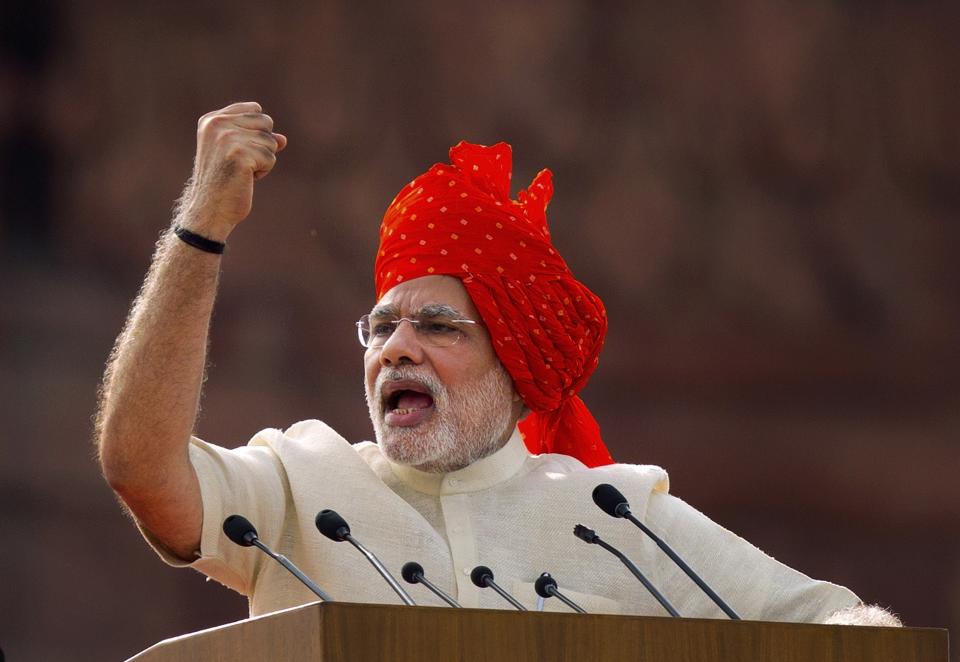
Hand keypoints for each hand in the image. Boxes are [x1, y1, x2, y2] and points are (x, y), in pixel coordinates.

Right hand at [178, 101, 287, 239]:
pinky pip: (271, 158)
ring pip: (270, 141)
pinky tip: (245, 179)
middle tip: (241, 163)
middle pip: (266, 123)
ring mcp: (227, 138)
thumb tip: (283, 139)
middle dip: (262, 145)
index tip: (239, 151)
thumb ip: (259, 140)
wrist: (209, 210)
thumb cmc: (224, 182)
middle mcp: (217, 124)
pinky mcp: (240, 154)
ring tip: (242, 172)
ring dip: (263, 160)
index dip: (257, 132)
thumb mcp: (240, 154)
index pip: (255, 109)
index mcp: (212, 120)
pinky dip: (263, 172)